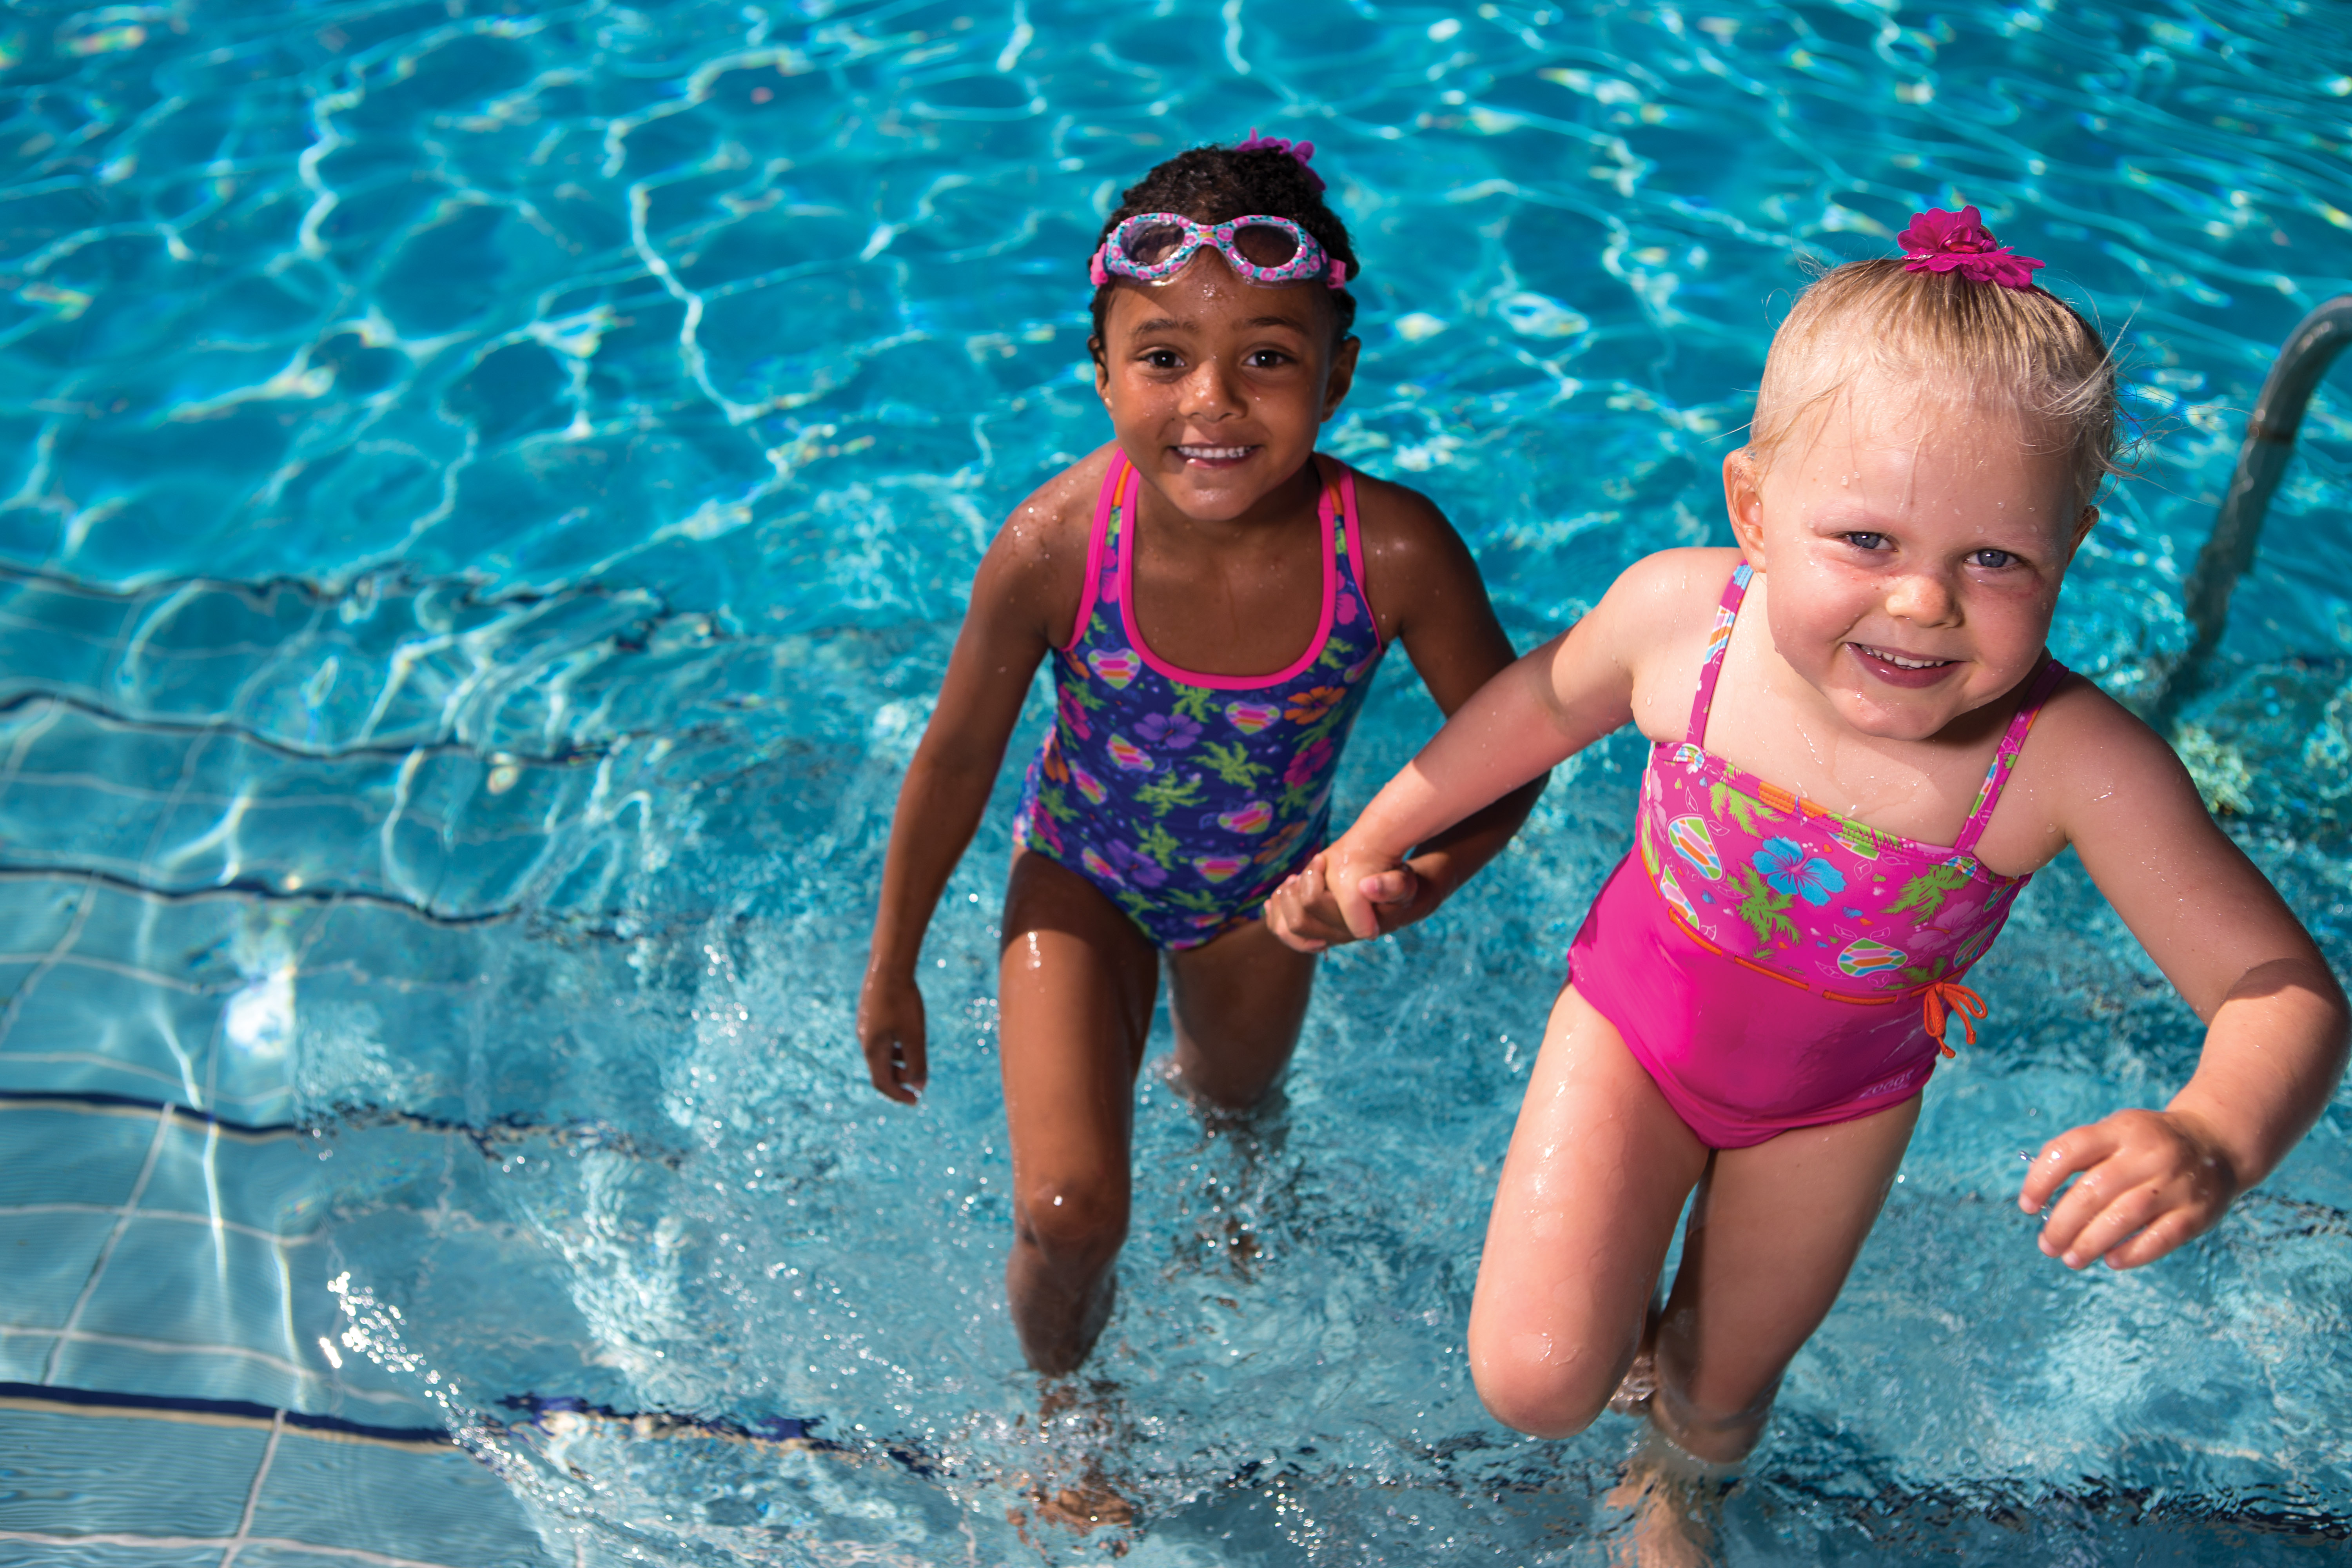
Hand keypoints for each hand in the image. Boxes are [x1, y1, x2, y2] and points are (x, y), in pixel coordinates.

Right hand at [857, 966, 927, 1104]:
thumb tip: (919, 1086)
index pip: (882, 1083)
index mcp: (873, 1049)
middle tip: (920, 1081)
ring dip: (898, 1063)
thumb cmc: (903, 1002)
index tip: (916, 1101)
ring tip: (915, 1062)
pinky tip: (908, 1038)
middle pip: (880, 1069)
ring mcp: (865, 1026)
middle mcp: (864, 1040)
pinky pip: (881, 1039)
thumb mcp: (914, 1036)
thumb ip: (917, 1063)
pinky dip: (894, 1047)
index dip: (899, 1095)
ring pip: (881, 1053)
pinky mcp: (869, 1014)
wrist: (888, 966)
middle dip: (900, 1079)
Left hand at [1263, 846, 1426, 950]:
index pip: (1312, 905)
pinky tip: (1281, 893)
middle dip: (1292, 892)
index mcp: (1352, 926)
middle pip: (1296, 922)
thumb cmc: (1398, 889)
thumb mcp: (1402, 883)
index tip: (1321, 859)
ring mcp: (1324, 936)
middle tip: (1301, 873)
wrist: (1397, 901)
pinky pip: (1283, 930)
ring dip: (1282, 901)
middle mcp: (1335, 936)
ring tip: (1294, 879)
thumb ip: (1389, 885)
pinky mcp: (1315, 931)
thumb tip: (1366, 887)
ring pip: (1285, 930)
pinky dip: (1276, 912)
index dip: (1310, 881)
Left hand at [2017, 1108, 2239, 1269]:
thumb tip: (2040, 1198)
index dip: (2041, 1179)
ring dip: (2090, 1242)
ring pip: (2124, 1216)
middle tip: (2047, 1245)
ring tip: (2070, 1258)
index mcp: (2121, 1130)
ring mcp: (2175, 1183)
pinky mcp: (2197, 1212)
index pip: (2069, 1150)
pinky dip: (2132, 1252)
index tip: (2027, 1206)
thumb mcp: (2116, 1133)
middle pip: (2093, 1190)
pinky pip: (2161, 1237)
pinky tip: (2110, 1261)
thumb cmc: (2149, 1144)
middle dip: (2062, 1223)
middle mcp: (2148, 1154)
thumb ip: (2082, 1157)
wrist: (2217, 1144)